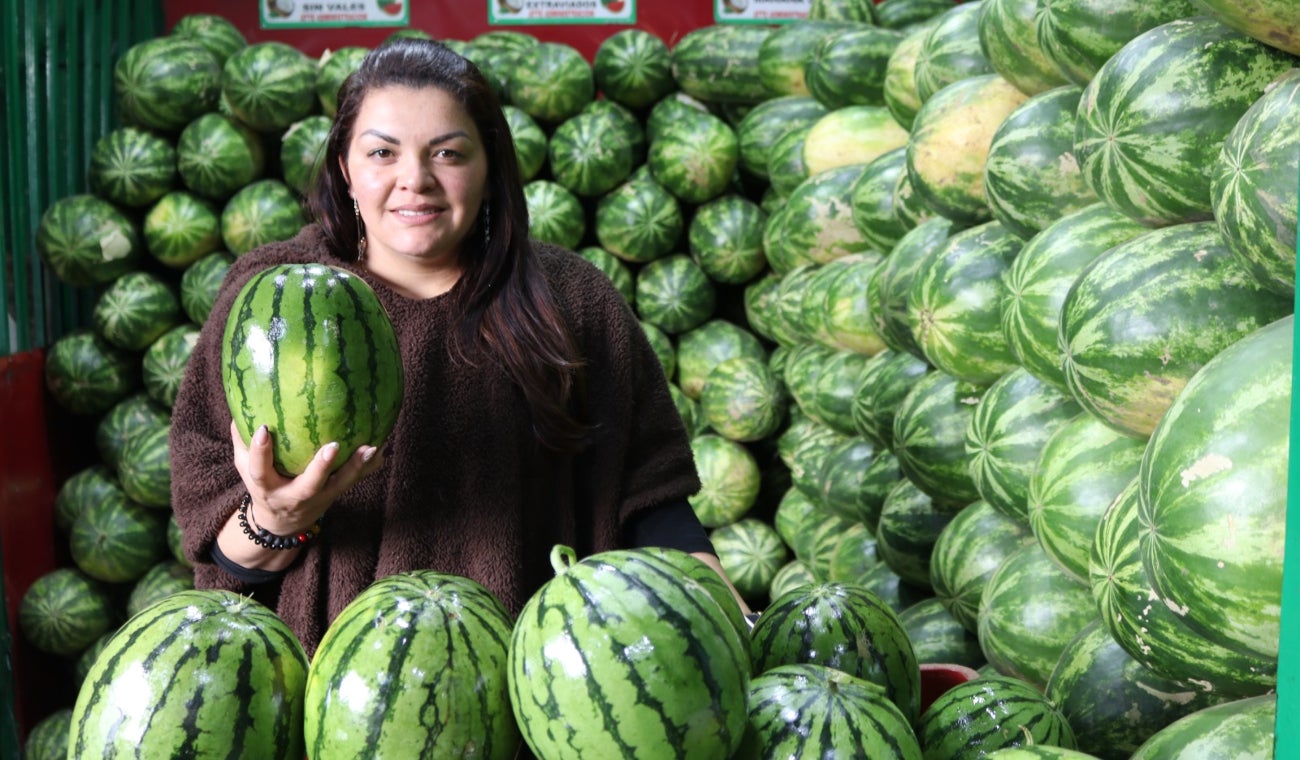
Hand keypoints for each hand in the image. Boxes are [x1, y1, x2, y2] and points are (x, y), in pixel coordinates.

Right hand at [230, 420, 383, 534]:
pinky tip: (382, 449)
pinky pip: (355, 481)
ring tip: (371, 447)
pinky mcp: (336, 494)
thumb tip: (240, 406)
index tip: (264, 429)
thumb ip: (241, 442)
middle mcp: (295, 496)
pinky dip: (369, 466)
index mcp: (267, 487)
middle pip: (308, 485)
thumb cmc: (264, 486)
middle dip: (321, 467)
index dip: (260, 452)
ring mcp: (319, 498)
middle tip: (333, 446)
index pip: (259, 471)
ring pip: (340, 485)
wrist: (283, 523)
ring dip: (356, 467)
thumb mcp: (245, 469)